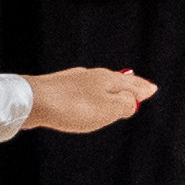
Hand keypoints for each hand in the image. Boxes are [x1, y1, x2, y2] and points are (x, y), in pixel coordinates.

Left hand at [22, 67, 156, 135]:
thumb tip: (133, 102)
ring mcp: (74, 80)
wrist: (31, 101)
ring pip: (99, 84)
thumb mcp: (108, 109)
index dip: (143, 90)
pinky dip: (91, 94)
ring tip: (117, 91)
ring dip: (110, 89)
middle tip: (141, 87)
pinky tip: (86, 96)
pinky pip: (81, 90)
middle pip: (117, 81)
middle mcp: (93, 75)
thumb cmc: (72, 107)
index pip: (133, 85)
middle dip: (130, 86)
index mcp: (108, 80)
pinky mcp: (58, 87)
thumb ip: (125, 105)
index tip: (152, 89)